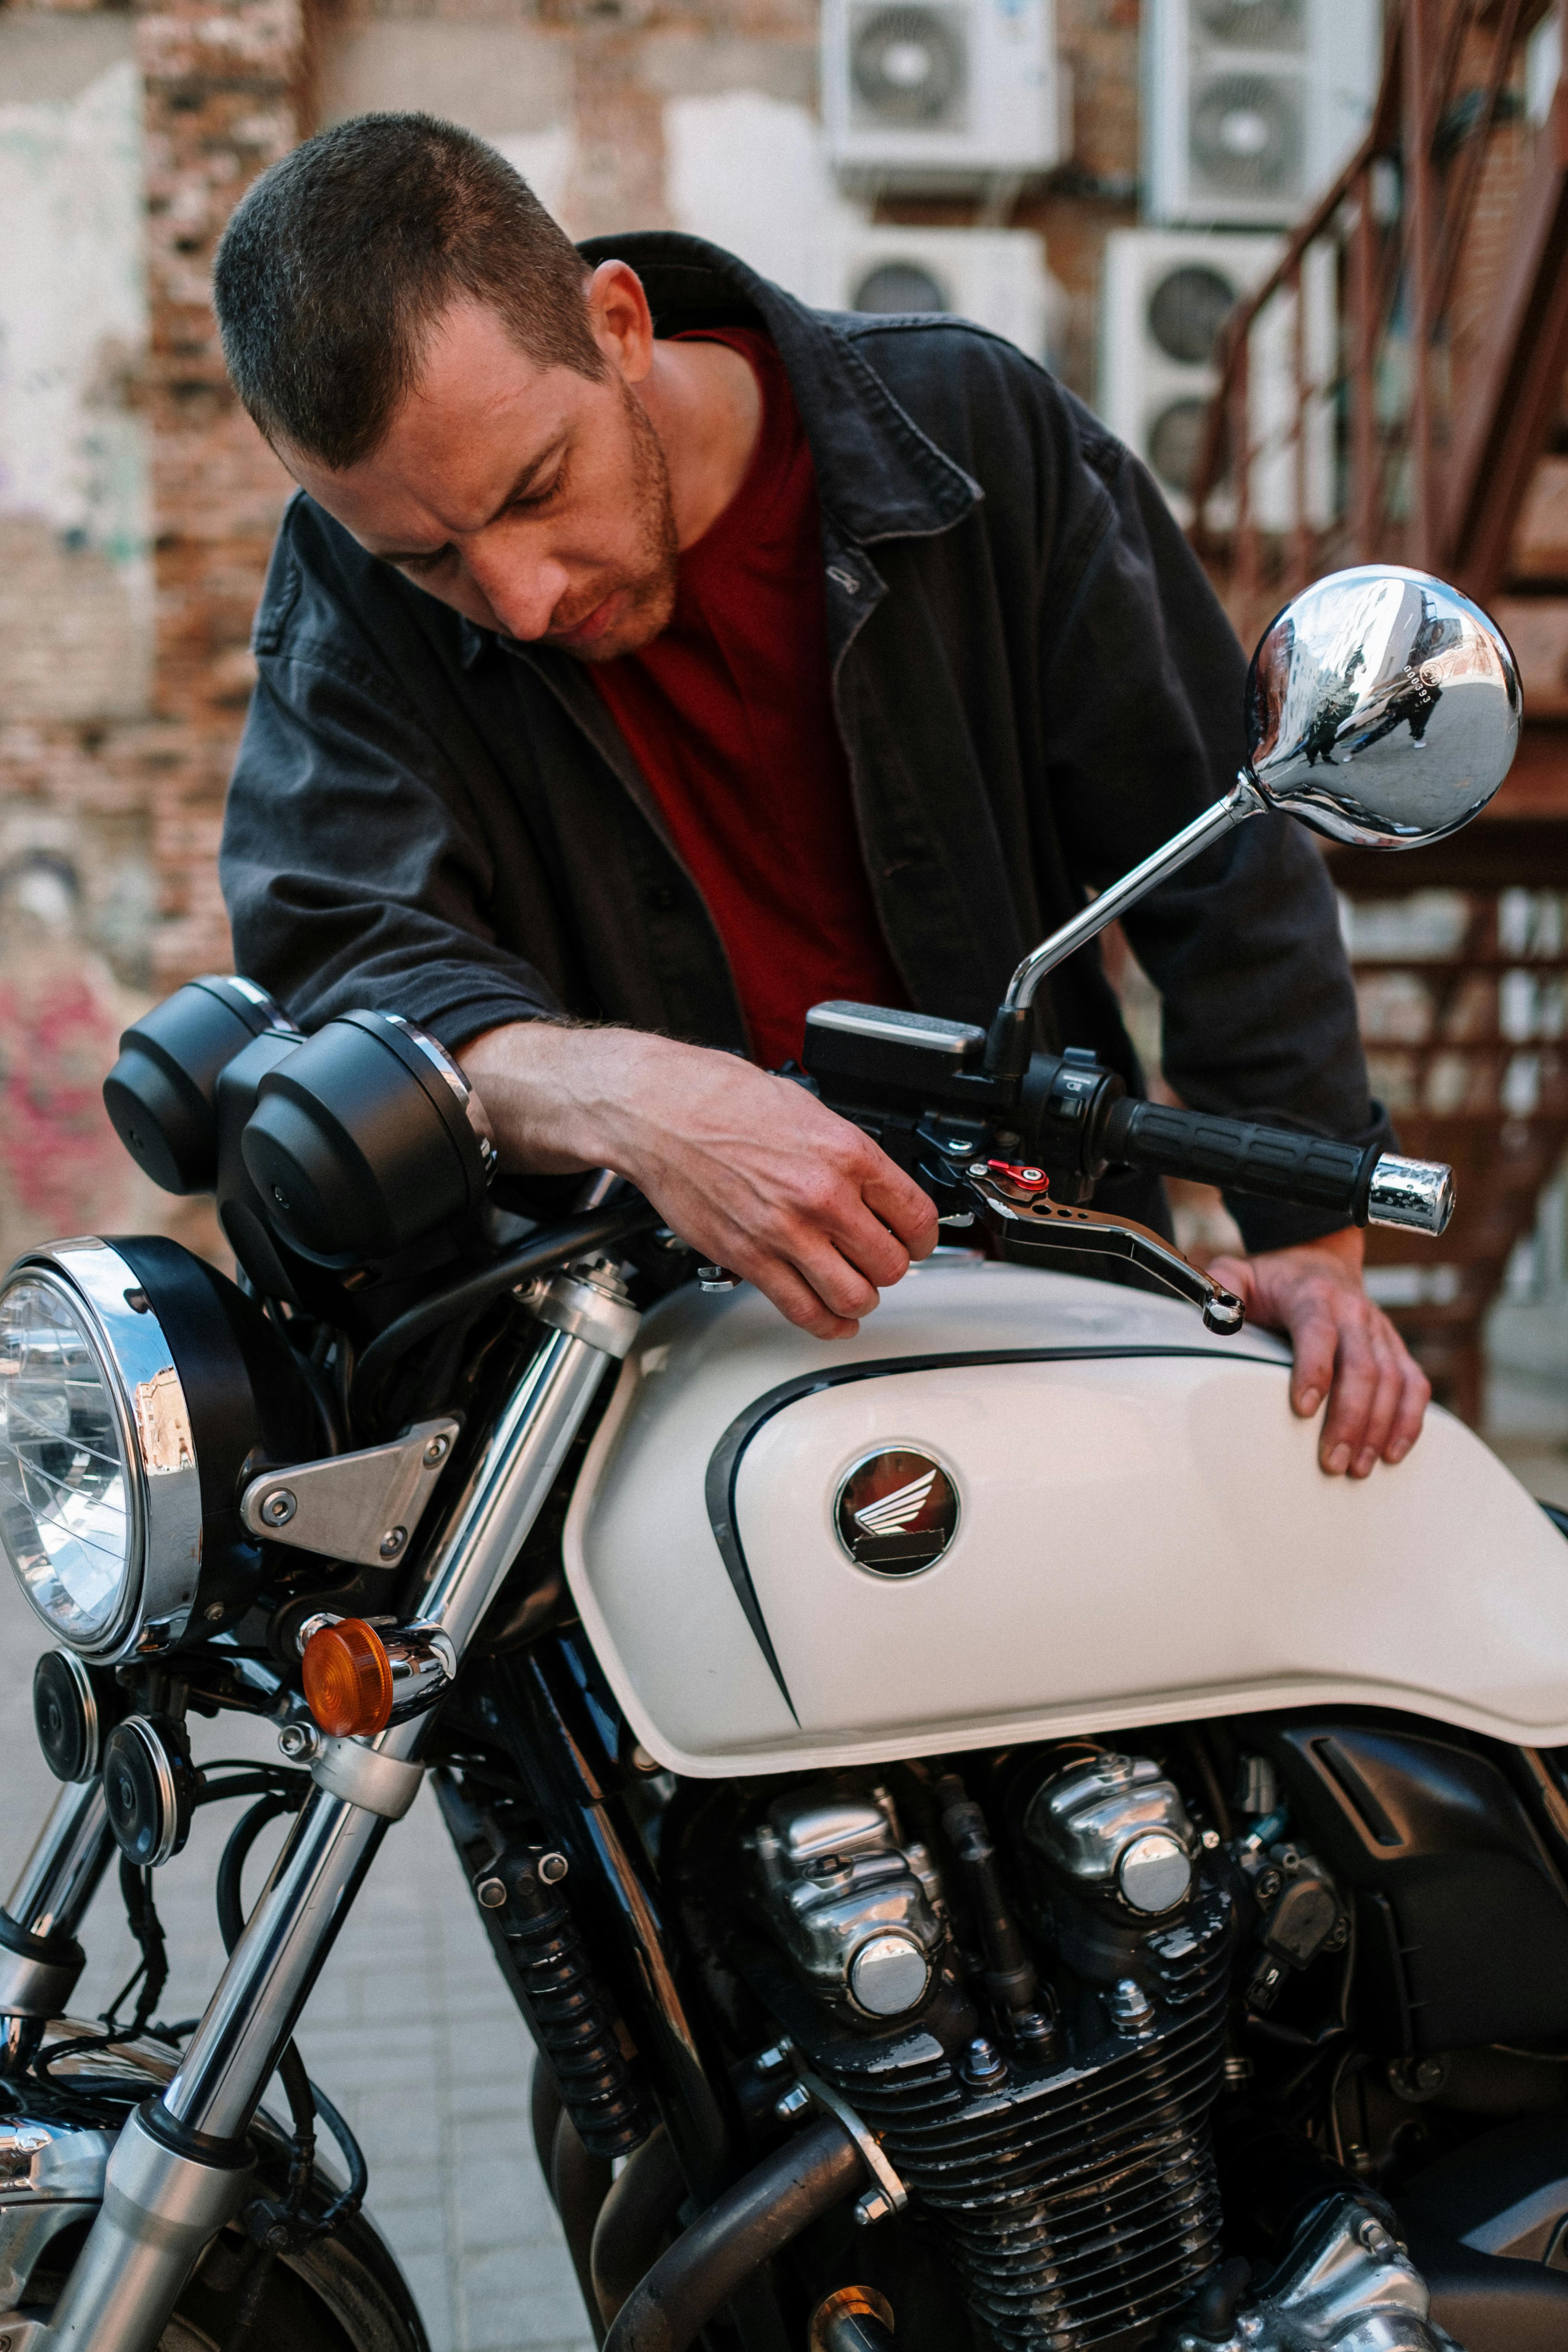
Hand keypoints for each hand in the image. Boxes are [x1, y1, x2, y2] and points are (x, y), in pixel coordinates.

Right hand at [457, 1022, 938, 1339]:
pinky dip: (827, 1323)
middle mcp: (822, 1197)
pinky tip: (833, 1316)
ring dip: (862, 1297)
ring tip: (856, 1287)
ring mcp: (784, 1233)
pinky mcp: (749, 1259)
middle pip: (891, 1263)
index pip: (915, 1215)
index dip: (924, 1235)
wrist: (658, 1111)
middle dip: (892, 1266)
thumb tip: (876, 1184)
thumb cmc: (722, 1099)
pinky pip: (804, 1310)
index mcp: (846, 1153)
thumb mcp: (808, 1109)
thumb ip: (847, 1153)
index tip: (917, 1240)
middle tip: (882, 1260)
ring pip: (854, 1296)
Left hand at [1206, 1227, 1430, 1477]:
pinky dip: (1409, 1420)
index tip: (1302, 1408)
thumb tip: (1216, 1318)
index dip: (1314, 1369)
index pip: (1318, 1331)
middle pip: (1362, 1367)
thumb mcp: (1240, 1274)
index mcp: (1313, 1295)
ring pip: (1393, 1381)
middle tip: (1333, 1462)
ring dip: (1378, 1428)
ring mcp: (1380, 1331)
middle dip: (1350, 1419)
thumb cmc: (1276, 1281)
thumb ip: (1221, 1288)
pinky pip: (1414, 1385)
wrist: (1320, 1262)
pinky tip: (1391, 1453)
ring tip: (1358, 1467)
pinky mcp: (1396, 1348)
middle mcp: (1354, 1312)